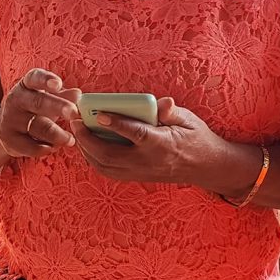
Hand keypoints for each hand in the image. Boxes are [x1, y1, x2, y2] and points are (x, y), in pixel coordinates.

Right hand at [0, 69, 81, 158]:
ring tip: (70, 140)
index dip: (46, 80)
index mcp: (26, 84)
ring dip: (56, 134)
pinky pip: (28, 145)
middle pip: (37, 102)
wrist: (10, 125)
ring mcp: (10, 119)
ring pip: (36, 126)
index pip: (35, 77)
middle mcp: (16, 99)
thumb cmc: (36, 108)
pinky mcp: (8, 137)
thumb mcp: (48, 98)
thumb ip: (63, 96)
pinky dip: (43, 148)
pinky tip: (54, 148)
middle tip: (74, 113)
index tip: (58, 84)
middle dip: (57, 107)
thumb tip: (78, 94)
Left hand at [67, 97, 246, 191]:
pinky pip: (107, 171)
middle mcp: (148, 162)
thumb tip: (164, 102)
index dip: (116, 124)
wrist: (205, 166)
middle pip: (110, 155)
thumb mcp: (189, 119)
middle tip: (74, 119)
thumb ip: (171, 112)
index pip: (136, 134)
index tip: (99, 113)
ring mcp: (140, 172)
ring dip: (85, 149)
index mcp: (162, 144)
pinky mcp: (135, 177)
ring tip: (76, 130)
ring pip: (104, 166)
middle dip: (88, 138)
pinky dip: (92, 158)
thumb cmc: (195, 137)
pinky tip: (85, 143)